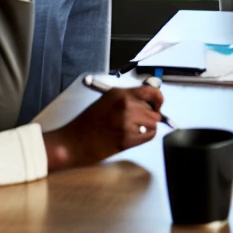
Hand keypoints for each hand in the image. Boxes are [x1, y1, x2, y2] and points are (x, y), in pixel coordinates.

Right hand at [42, 84, 165, 170]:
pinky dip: (145, 135)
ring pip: (153, 122)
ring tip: (133, 129)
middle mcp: (126, 105)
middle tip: (138, 121)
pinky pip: (150, 134)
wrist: (74, 141)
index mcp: (120, 94)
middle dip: (149, 115)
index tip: (158, 103)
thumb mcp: (107, 100)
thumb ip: (127, 97)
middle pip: (153, 109)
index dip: (158, 98)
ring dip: (147, 126)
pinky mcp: (128, 138)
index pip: (151, 91)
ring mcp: (127, 122)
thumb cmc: (87, 123)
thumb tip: (146, 100)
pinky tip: (134, 135)